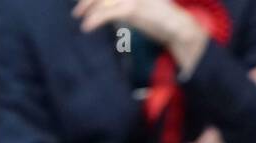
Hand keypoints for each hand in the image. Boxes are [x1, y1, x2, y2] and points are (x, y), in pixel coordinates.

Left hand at [73, 0, 206, 69]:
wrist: (178, 26)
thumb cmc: (160, 17)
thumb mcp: (141, 4)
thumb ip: (124, 2)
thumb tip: (108, 6)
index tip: (83, 3)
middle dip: (87, 0)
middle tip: (77, 10)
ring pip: (101, 0)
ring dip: (86, 8)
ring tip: (78, 17)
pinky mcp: (132, 9)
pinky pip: (106, 13)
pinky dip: (94, 20)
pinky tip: (87, 27)